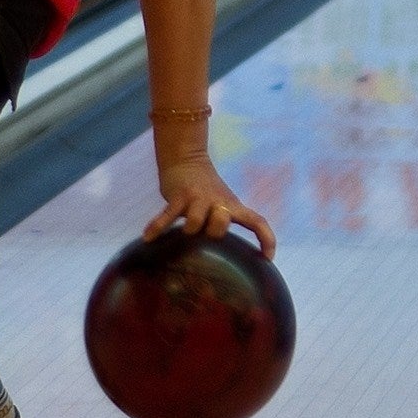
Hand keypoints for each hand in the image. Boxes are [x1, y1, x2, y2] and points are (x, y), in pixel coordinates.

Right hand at [152, 156, 274, 252]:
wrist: (187, 160)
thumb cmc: (207, 191)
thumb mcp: (223, 203)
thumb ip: (223, 223)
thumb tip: (220, 256)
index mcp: (232, 205)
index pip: (256, 221)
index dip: (265, 238)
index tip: (268, 257)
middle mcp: (218, 201)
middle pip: (221, 224)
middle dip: (213, 233)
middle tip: (204, 233)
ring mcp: (197, 198)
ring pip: (195, 222)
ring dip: (188, 231)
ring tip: (181, 234)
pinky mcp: (178, 196)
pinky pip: (167, 217)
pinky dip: (157, 227)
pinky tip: (148, 238)